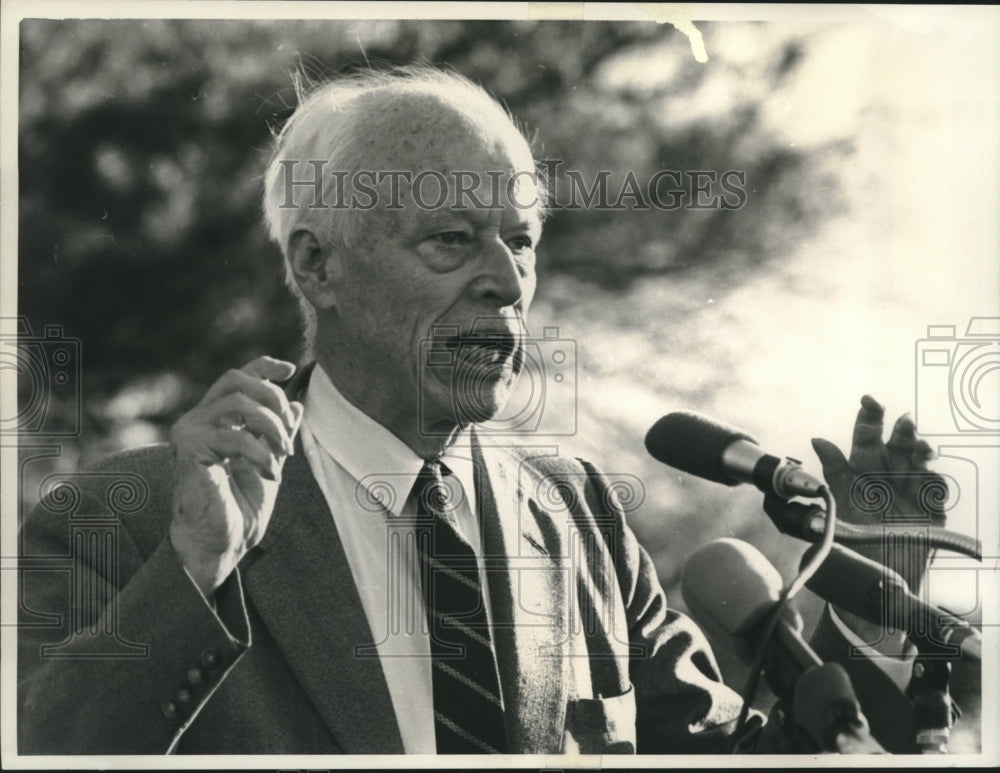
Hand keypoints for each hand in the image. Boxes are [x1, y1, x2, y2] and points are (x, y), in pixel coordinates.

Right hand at [169, 356, 303, 595]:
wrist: (219, 544)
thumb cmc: (239, 508)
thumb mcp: (269, 463)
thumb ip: (278, 435)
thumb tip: (297, 405)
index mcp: (215, 420)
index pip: (237, 377)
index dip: (263, 366)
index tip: (290, 370)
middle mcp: (197, 420)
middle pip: (236, 380)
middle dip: (272, 398)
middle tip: (288, 432)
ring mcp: (190, 433)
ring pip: (238, 402)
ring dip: (271, 427)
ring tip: (283, 457)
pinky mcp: (190, 450)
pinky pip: (235, 436)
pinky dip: (261, 454)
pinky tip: (270, 475)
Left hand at [765, 395, 946, 645]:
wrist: (868, 583)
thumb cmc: (846, 545)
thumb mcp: (834, 507)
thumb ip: (830, 474)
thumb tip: (818, 441)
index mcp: (859, 471)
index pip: (864, 438)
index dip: (868, 418)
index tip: (868, 401)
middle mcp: (885, 476)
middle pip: (896, 443)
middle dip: (899, 428)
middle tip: (901, 420)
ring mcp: (909, 491)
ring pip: (919, 460)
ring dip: (920, 448)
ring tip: (918, 446)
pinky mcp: (930, 512)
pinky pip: (936, 490)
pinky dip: (934, 480)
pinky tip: (927, 476)